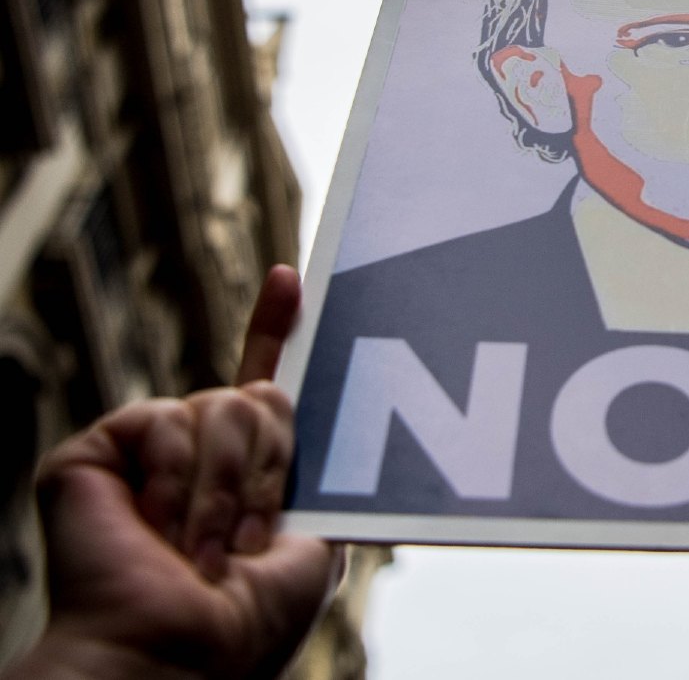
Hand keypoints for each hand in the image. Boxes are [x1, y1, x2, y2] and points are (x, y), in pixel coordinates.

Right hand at [6, 266, 332, 679]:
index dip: (272, 328)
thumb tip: (356, 420)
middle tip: (248, 539)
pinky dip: (176, 479)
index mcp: (247, 472)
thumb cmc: (246, 619)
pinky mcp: (100, 451)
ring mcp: (148, 452)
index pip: (260, 383)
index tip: (288, 278)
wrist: (178, 653)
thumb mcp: (313, 539)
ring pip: (222, 406)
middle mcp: (198, 454)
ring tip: (201, 550)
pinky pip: (166, 418)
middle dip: (271, 467)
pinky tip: (156, 528)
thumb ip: (321, 474)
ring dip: (226, 489)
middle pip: (260, 396)